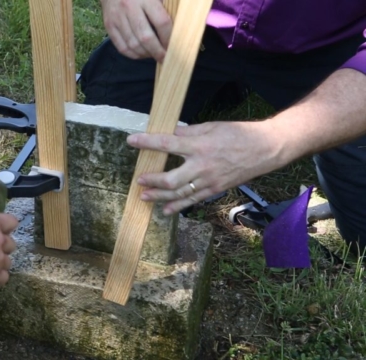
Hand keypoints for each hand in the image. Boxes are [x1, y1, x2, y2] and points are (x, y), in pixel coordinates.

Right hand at [100, 0, 172, 60]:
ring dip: (146, 54)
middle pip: (146, 38)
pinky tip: (141, 54)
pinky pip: (122, 47)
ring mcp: (117, 18)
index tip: (174, 46)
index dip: (169, 38)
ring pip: (133, 45)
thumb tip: (177, 27)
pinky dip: (133, 54)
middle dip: (157, 52)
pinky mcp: (109, 26)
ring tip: (154, 55)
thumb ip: (165, 6)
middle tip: (165, 58)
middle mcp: (129, 8)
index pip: (162, 22)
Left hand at [127, 121, 286, 213]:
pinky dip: (178, 206)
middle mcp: (202, 166)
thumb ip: (188, 131)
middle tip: (138, 179)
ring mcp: (209, 181)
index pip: (167, 144)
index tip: (131, 141)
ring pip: (179, 194)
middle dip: (152, 180)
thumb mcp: (211, 126)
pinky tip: (165, 210)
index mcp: (200, 145)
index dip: (147, 142)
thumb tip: (168, 133)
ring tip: (144, 196)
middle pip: (171, 179)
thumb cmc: (239, 134)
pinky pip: (193, 200)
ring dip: (160, 196)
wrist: (267, 148)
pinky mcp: (215, 189)